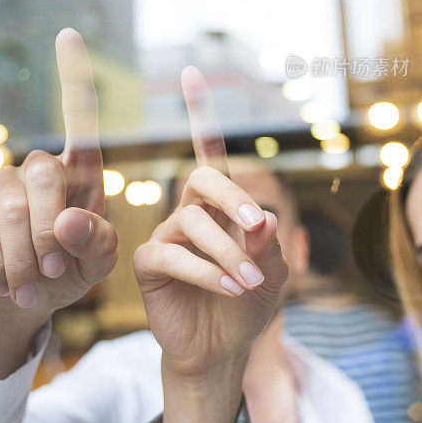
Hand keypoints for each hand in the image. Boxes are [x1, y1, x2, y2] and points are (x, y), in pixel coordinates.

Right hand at [0, 29, 116, 335]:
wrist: (20, 301)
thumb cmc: (68, 272)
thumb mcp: (96, 262)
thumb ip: (97, 241)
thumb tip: (67, 219)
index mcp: (80, 172)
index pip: (79, 118)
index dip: (73, 76)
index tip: (68, 32)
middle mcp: (40, 167)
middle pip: (46, 174)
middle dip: (51, 232)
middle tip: (54, 271)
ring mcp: (2, 180)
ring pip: (14, 209)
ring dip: (25, 258)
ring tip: (31, 286)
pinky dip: (1, 264)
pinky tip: (8, 282)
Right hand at [133, 66, 287, 377]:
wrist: (223, 349)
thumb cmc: (249, 304)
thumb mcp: (273, 273)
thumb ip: (269, 245)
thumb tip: (264, 216)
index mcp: (220, 205)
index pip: (210, 152)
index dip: (200, 114)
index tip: (190, 74)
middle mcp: (190, 211)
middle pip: (202, 179)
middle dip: (231, 197)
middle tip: (256, 226)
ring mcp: (167, 235)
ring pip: (192, 222)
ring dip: (226, 252)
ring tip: (249, 282)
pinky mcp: (148, 262)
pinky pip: (171, 253)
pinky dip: (204, 271)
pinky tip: (228, 289)